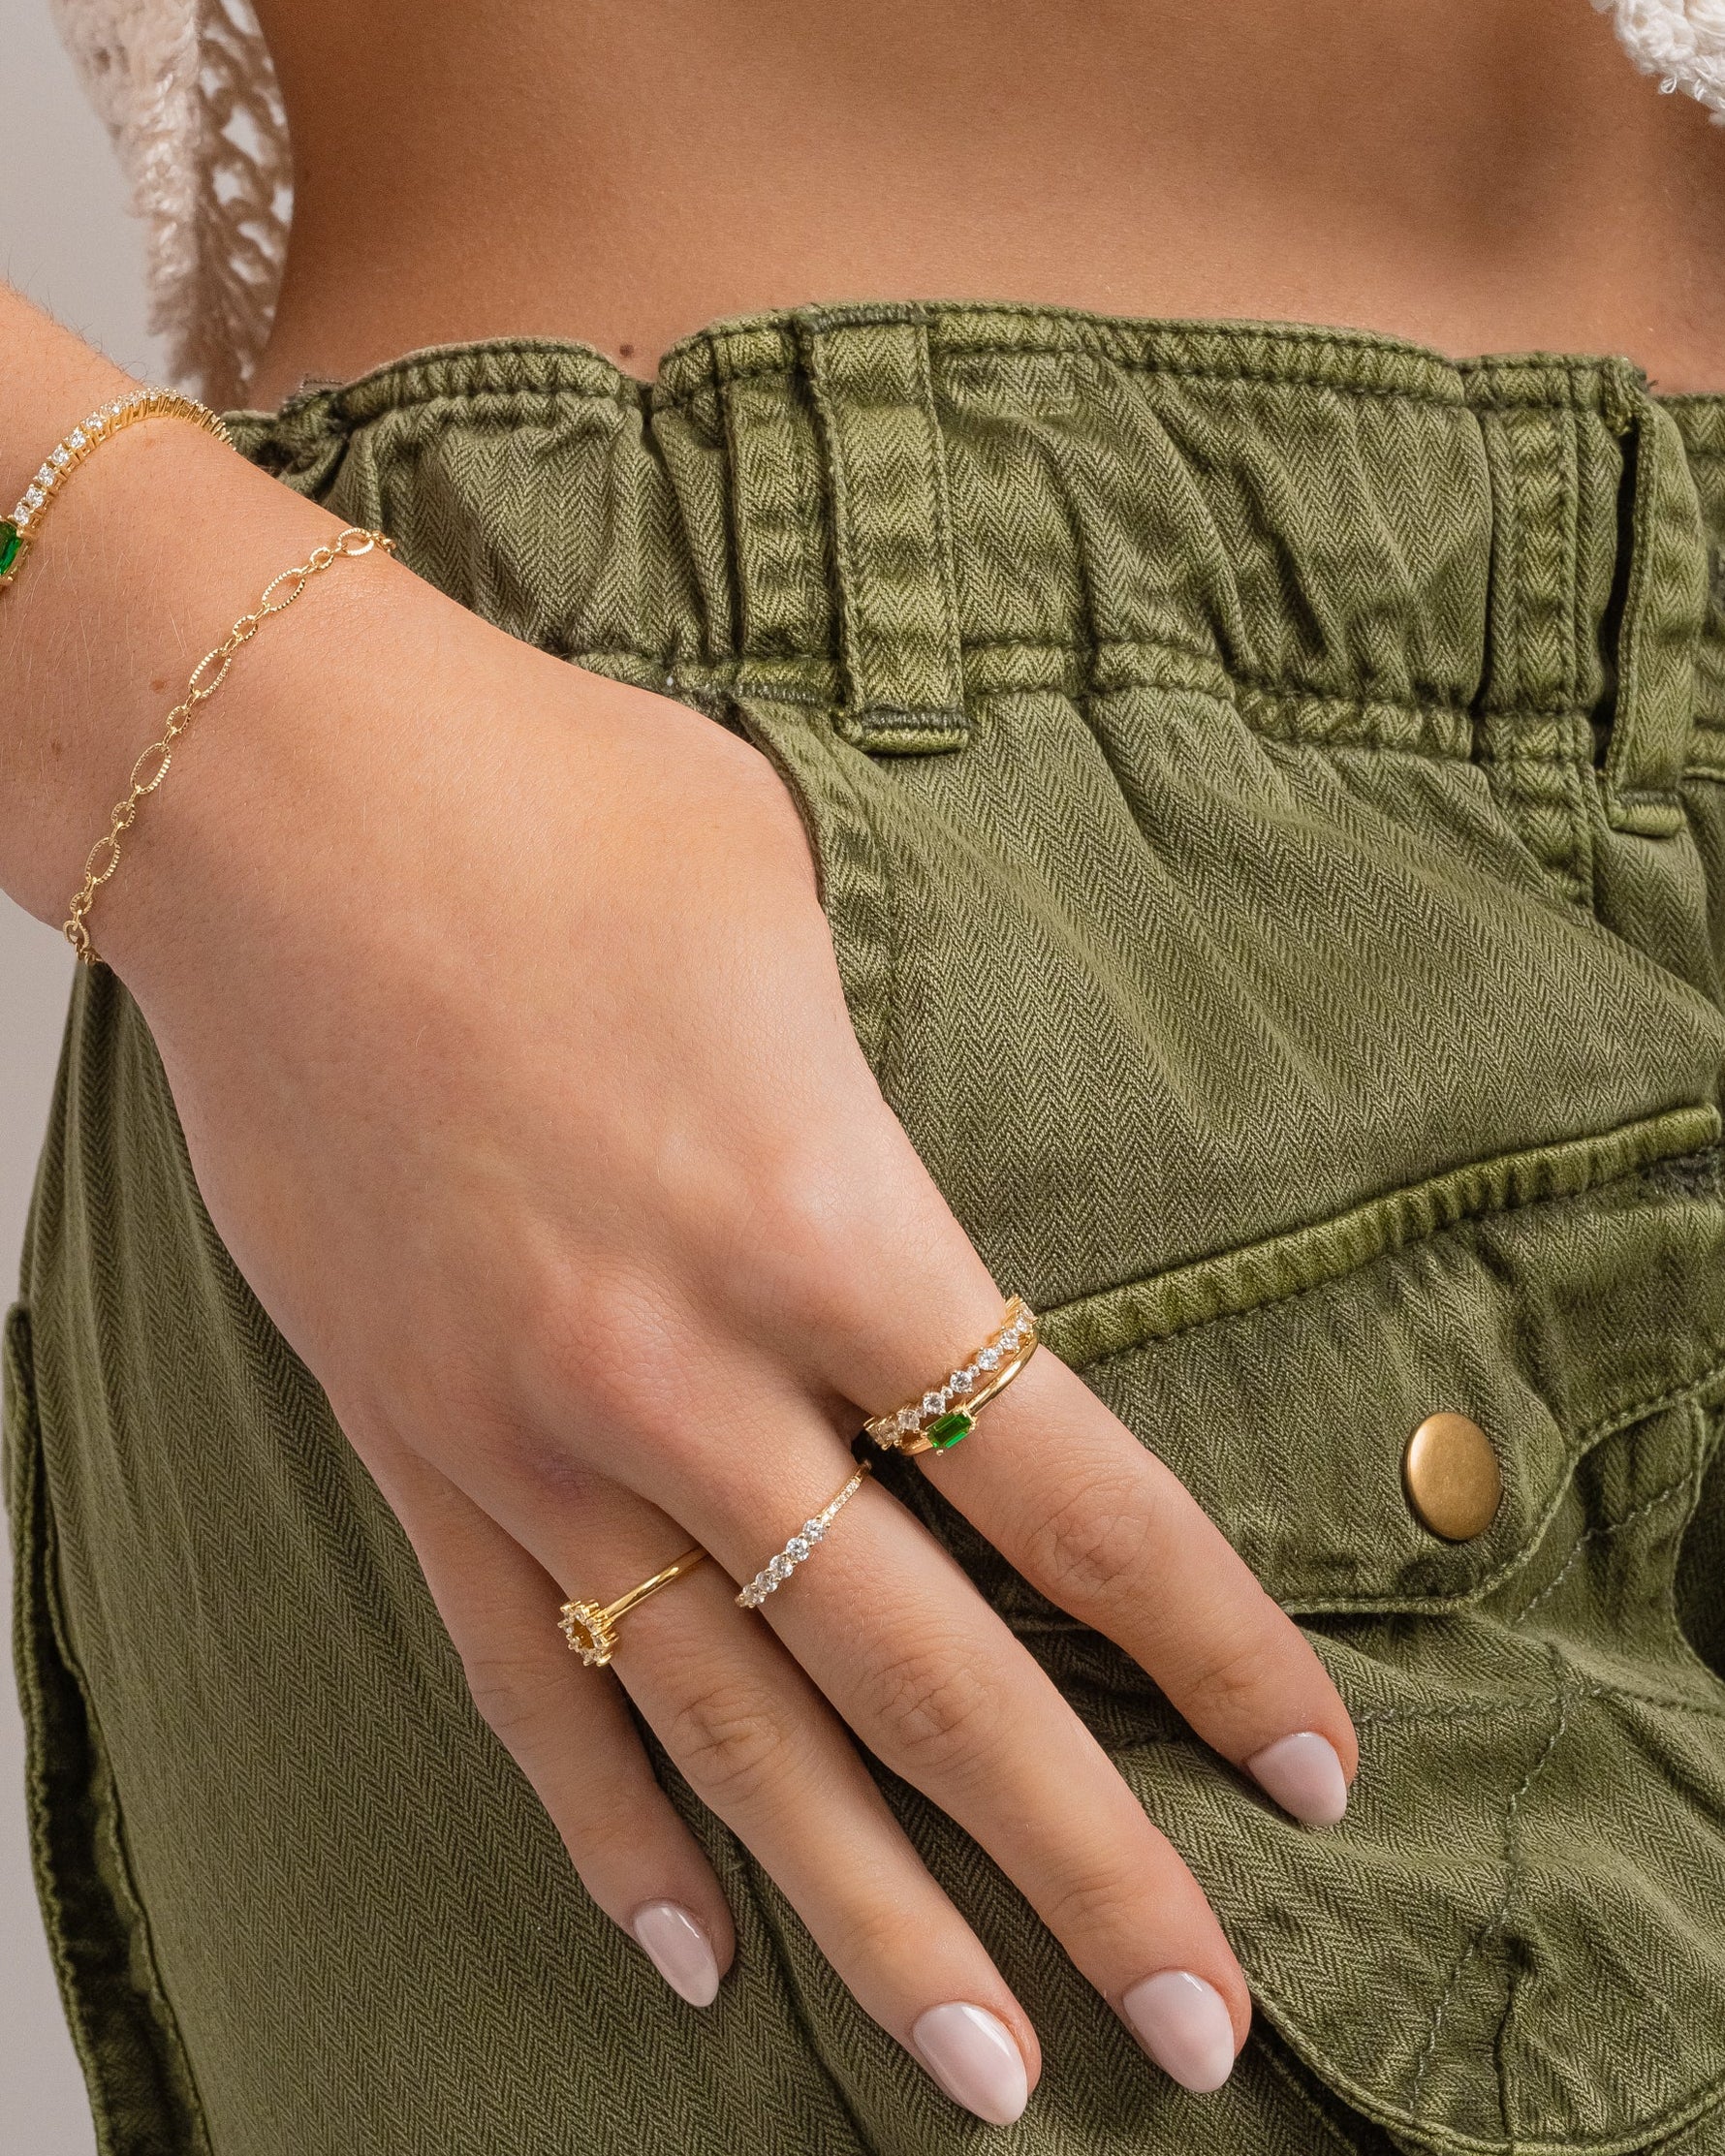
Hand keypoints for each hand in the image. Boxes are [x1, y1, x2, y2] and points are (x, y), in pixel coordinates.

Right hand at [109, 547, 1356, 2125]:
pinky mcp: (409, 1439)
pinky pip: (521, 1676)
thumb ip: (873, 1127)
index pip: (1067, 1496)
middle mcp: (683, 1372)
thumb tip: (912, 1230)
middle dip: (1080, 1866)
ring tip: (981, 2070)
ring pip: (726, 1731)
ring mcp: (530, 1431)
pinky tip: (682, 1940)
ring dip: (863, 1915)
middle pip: (922, 1676)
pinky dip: (605, 1822)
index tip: (1305, 1771)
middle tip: (1195, 2025)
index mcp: (818, 1224)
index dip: (1208, 1650)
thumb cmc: (556, 812)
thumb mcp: (795, 922)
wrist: (274, 799)